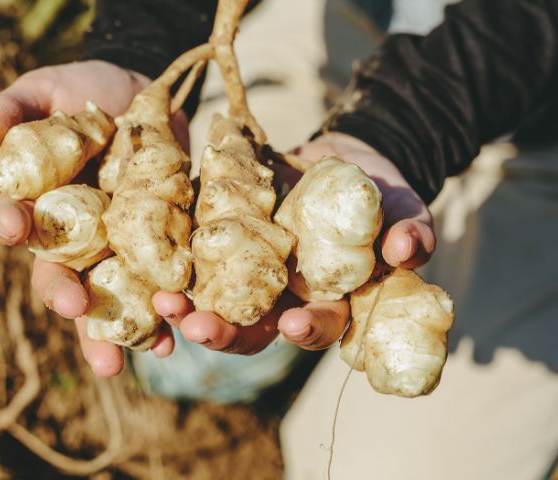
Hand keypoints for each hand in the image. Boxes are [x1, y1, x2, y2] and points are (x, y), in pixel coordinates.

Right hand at [0, 61, 188, 375]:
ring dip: (117, 329)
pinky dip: (163, 314)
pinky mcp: (155, 250)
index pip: (19, 222)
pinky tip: (174, 337)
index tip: (13, 228)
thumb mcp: (49, 89)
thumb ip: (14, 108)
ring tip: (129, 356)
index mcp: (41, 203)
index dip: (12, 226)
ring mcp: (115, 248)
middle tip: (74, 311)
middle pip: (62, 277)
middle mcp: (74, 237)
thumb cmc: (88, 90)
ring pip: (109, 299)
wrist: (150, 96)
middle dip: (67, 298)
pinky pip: (156, 288)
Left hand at [155, 131, 434, 353]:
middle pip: (252, 327)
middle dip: (226, 331)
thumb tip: (407, 250)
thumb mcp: (401, 207)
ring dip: (187, 307)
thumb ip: (411, 229)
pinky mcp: (220, 241)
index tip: (293, 323)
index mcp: (325, 299)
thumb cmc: (377, 194)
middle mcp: (281, 295)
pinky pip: (192, 260)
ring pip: (214, 301)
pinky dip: (171, 266)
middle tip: (199, 328)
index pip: (317, 326)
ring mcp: (247, 271)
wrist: (338, 161)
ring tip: (163, 302)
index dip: (307, 328)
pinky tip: (148, 265)